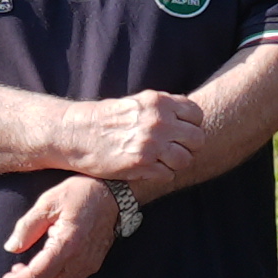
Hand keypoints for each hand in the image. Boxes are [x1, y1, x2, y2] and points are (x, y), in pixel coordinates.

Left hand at [1, 173, 120, 277]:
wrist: (114, 194)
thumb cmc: (81, 193)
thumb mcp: (48, 202)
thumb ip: (28, 226)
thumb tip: (11, 248)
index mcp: (67, 244)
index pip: (38, 274)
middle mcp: (80, 261)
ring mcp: (89, 265)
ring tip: (22, 274)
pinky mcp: (93, 265)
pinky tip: (41, 270)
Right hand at [63, 89, 208, 189]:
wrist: (79, 134)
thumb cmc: (109, 119)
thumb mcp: (139, 102)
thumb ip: (165, 108)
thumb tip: (191, 118)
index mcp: (159, 102)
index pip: (197, 116)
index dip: (192, 125)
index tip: (181, 131)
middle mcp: (158, 122)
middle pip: (197, 139)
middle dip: (189, 146)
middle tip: (174, 149)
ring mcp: (151, 145)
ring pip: (186, 160)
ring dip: (176, 163)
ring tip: (162, 160)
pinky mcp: (142, 166)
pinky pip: (168, 175)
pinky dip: (162, 174)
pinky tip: (149, 168)